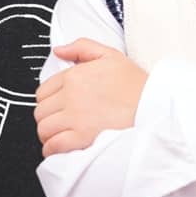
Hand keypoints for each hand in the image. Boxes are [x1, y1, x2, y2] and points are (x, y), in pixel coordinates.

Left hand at [34, 39, 148, 157]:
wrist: (154, 108)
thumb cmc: (136, 85)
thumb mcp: (112, 56)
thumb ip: (82, 47)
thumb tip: (58, 50)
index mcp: (75, 76)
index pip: (43, 91)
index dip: (51, 99)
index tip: (61, 105)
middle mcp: (71, 96)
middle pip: (40, 111)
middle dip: (49, 117)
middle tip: (63, 120)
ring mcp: (75, 118)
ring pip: (43, 129)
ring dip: (50, 134)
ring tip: (63, 133)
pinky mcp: (80, 138)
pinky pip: (52, 146)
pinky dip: (53, 149)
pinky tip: (62, 146)